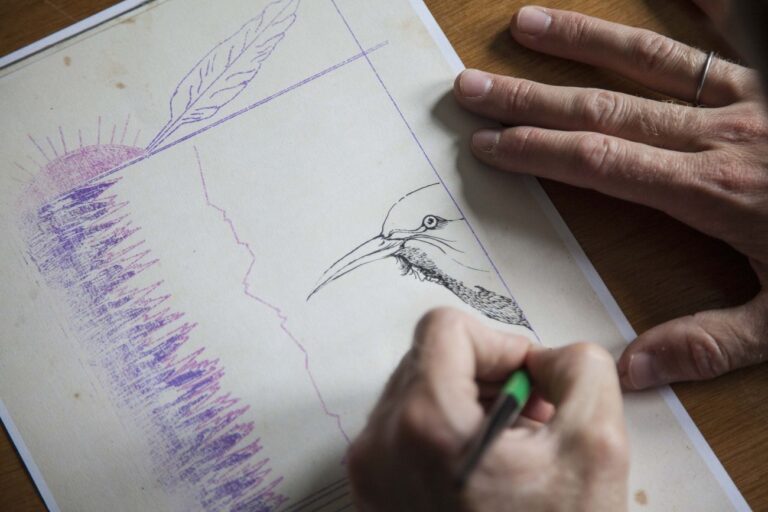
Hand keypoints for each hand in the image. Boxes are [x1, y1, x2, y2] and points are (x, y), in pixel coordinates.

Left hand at [347, 308, 627, 511]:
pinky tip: (487, 467)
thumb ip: (581, 368)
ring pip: (416, 391)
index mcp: (424, 423)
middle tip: (532, 415)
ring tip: (513, 448)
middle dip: (488, 375)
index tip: (529, 378)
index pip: (445, 327)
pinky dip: (447, 433)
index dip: (499, 342)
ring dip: (469, 404)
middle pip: (429, 358)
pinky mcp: (372, 493)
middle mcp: (379, 444)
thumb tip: (551, 355)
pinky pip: (404, 431)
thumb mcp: (595, 448)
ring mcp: (369, 472)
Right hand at [452, 5, 767, 389]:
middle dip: (530, 98)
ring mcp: (751, 98)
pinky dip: (700, 1)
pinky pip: (733, 32)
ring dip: (583, 43)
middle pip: (603, 110)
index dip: (538, 151)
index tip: (489, 143)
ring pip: (652, 62)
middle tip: (472, 86)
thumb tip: (628, 369)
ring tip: (528, 24)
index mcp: (711, 193)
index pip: (600, 164)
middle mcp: (720, 136)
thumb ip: (711, 344)